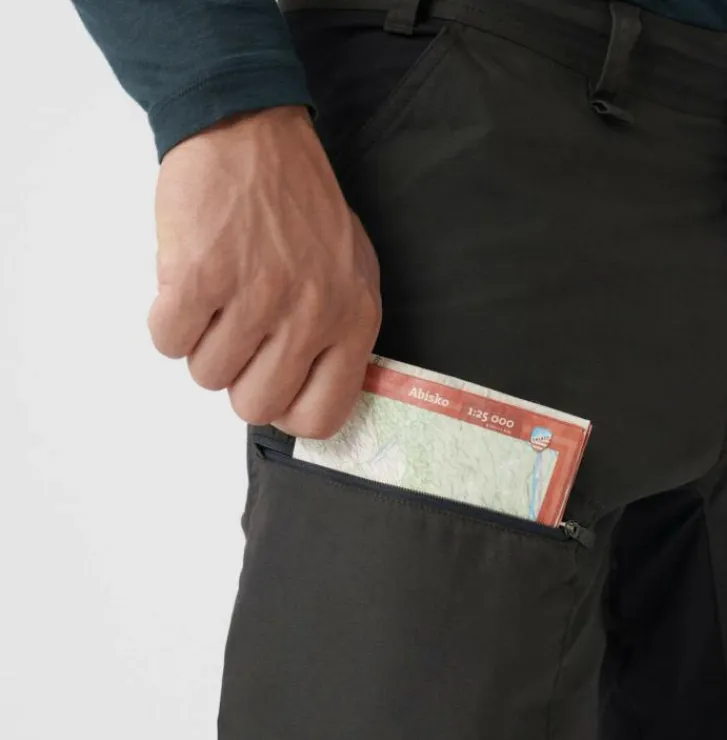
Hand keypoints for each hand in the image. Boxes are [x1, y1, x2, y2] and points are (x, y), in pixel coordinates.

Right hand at [147, 105, 380, 438]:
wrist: (251, 132)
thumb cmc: (299, 205)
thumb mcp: (351, 272)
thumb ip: (340, 337)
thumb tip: (309, 396)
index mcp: (355, 320)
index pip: (321, 416)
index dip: (286, 410)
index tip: (271, 384)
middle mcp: (312, 315)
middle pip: (255, 406)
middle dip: (237, 377)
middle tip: (238, 333)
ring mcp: (257, 296)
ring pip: (207, 375)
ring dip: (202, 342)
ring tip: (219, 295)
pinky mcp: (201, 276)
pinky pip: (168, 341)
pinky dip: (168, 318)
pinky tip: (190, 283)